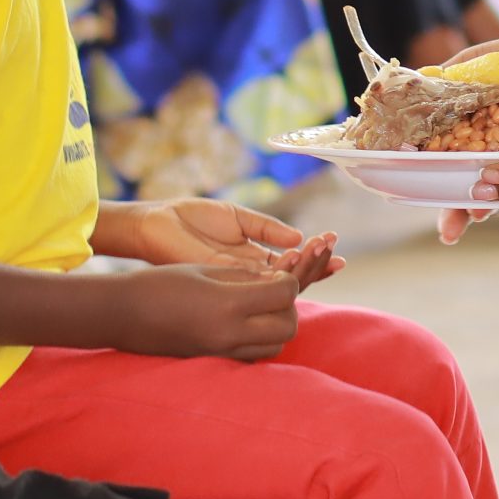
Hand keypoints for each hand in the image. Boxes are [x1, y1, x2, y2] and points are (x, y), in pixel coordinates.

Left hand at [112, 198, 344, 285]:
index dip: (312, 260)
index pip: (288, 264)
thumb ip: (267, 228)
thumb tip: (298, 237)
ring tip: (322, 253)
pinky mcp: (219, 277)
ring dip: (300, 268)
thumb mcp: (239, 217)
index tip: (336, 251)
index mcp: (251, 258)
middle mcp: (246, 273)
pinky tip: (293, 260)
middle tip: (339, 258)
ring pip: (274, 281)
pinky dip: (274, 270)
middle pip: (288, 277)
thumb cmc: (193, 218)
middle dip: (314, 267)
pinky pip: (251, 278)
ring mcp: (234, 279)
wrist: (159, 222)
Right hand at [113, 263, 301, 360]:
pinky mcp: (214, 363)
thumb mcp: (205, 270)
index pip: (284, 294)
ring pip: (276, 346)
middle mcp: (229, 334)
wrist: (122, 316)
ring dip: (277, 327)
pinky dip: (260, 341)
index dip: (289, 280)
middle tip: (274, 292)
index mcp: (228, 304)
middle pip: (288, 327)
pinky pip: (254, 356)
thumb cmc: (160, 284)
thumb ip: (245, 276)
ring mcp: (222, 353)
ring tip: (261, 309)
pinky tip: (245, 324)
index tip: (279, 273)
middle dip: (289, 307)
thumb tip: (279, 278)